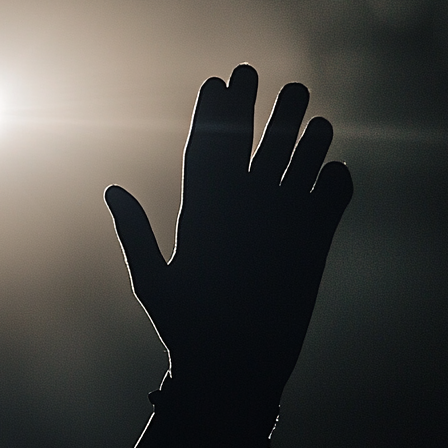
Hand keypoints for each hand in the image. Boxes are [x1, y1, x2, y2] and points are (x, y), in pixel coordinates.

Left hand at [106, 65, 351, 406]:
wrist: (233, 372)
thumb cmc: (186, 333)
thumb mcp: (157, 284)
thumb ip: (138, 236)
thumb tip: (112, 190)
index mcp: (202, 210)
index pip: (209, 149)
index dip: (214, 114)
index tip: (219, 81)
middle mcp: (242, 209)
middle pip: (254, 146)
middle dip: (260, 112)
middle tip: (264, 74)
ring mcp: (280, 222)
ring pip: (295, 166)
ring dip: (303, 139)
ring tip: (310, 112)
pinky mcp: (313, 243)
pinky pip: (329, 200)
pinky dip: (335, 182)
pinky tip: (335, 169)